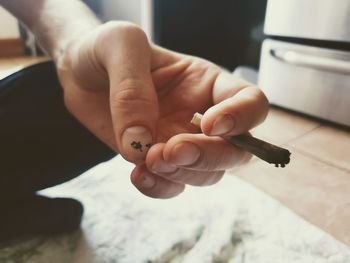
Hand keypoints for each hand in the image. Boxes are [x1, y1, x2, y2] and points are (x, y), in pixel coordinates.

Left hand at [56, 21, 268, 198]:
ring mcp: (181, 142)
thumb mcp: (121, 45)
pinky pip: (172, 185)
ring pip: (207, 174)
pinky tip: (138, 175)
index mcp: (207, 83)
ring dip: (184, 174)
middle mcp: (201, 116)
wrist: (79, 74)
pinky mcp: (156, 160)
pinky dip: (159, 188)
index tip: (208, 124)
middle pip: (236, 150)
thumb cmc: (105, 50)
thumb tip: (143, 140)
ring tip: (148, 159)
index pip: (251, 103)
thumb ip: (133, 87)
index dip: (242, 118)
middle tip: (171, 150)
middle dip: (209, 156)